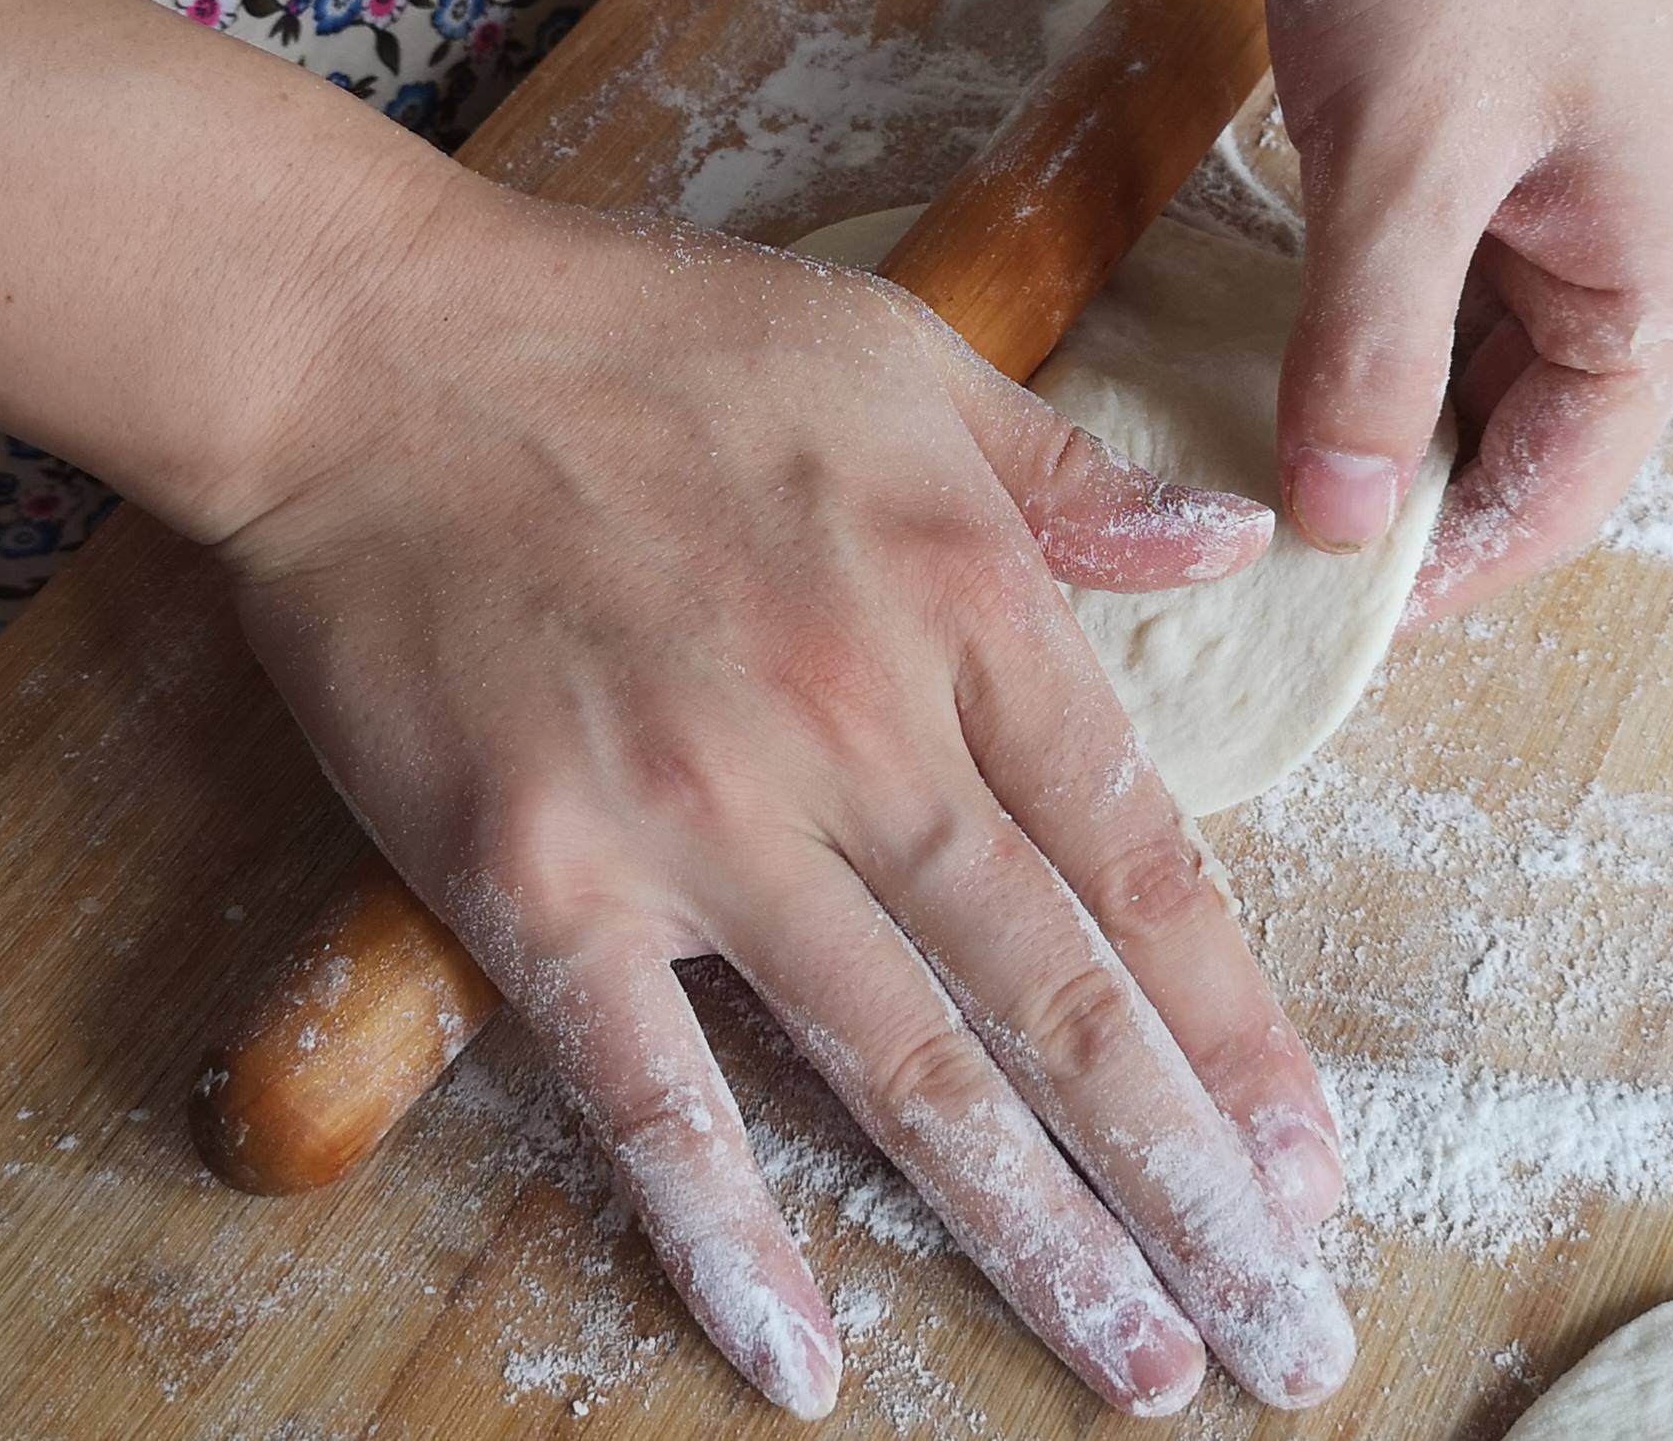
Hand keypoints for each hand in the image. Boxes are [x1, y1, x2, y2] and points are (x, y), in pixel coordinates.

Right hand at [208, 184, 1356, 1418]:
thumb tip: (1237, 545)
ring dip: (1031, 1237)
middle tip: (1283, 1336)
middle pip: (1055, 999)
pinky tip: (803, 1358)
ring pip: (901, 1068)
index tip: (1307, 1168)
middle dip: (1182, 1186)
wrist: (365, 348)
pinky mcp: (540, 884)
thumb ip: (1070, 475)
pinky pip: (650, 1093)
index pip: (1140, 862)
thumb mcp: (899, 350)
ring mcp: (699, 823)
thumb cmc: (637, 334)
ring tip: (1137, 1367)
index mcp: (964, 605)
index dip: (1235, 1033)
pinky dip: (726, 1234)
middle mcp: (859, 732)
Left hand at [1249, 0, 1672, 619]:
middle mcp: (1643, 238)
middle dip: (1389, 497)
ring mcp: (1564, 173)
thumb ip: (1369, 356)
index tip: (1296, 627)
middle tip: (1234, 566)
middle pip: (1516, 436)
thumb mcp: (1404, 159)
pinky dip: (1347, 315)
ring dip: (1360, 407)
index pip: (1559, 498)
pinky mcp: (1482, 112)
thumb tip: (1333, 521)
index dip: (1431, 575)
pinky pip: (1422, 266)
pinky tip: (1250, 354)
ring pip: (1460, 353)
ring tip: (1228, 474)